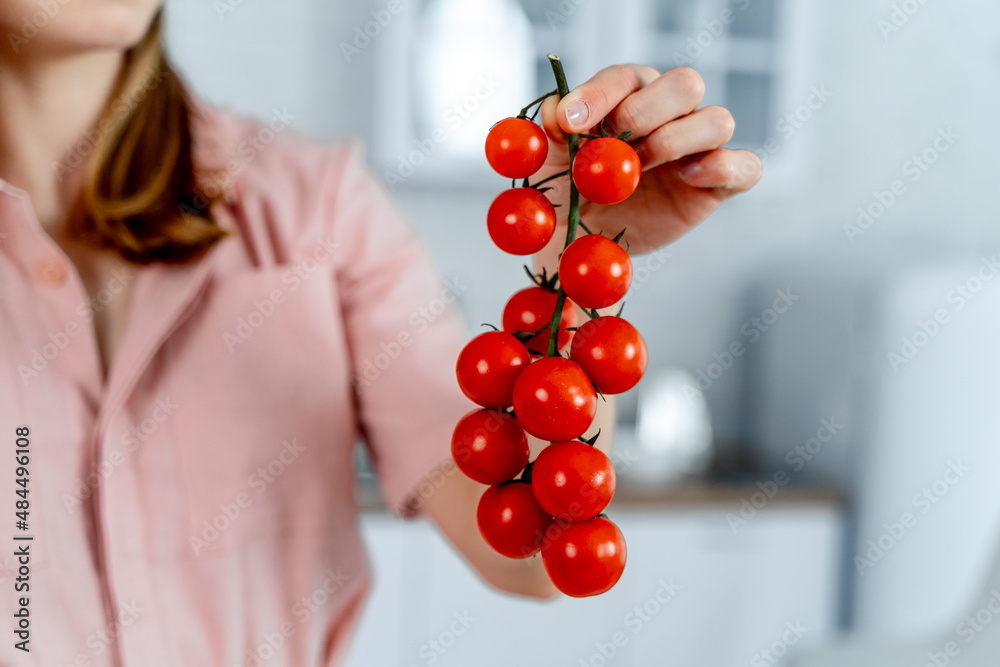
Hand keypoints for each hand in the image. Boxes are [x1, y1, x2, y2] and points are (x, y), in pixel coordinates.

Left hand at [535, 64, 761, 255]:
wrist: (579, 240)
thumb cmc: (565, 190)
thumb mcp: (547, 159)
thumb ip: (551, 129)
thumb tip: (558, 110)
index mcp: (629, 96)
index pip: (626, 78)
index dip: (599, 95)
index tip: (570, 122)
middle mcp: (670, 113)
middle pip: (685, 84)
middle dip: (646, 111)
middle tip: (614, 144)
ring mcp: (697, 148)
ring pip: (718, 119)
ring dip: (677, 141)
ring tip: (639, 171)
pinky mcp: (715, 186)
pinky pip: (745, 167)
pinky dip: (724, 168)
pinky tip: (689, 177)